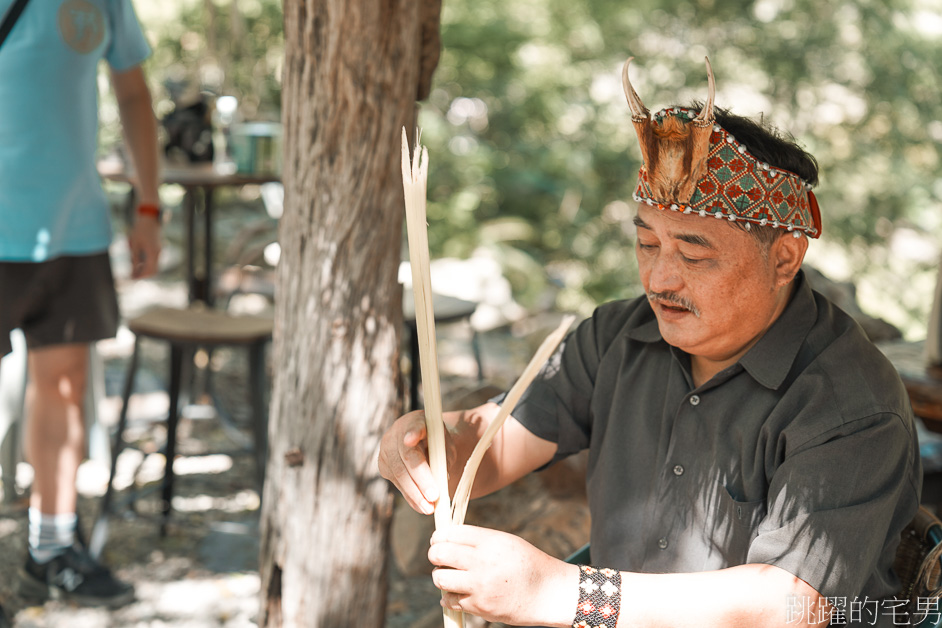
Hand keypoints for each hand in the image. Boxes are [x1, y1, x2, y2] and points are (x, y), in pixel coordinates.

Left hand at [127, 215, 161, 278]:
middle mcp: (158, 254)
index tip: (131, 279)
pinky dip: (147, 264)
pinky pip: (154, 261)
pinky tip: (138, 262)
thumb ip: (135, 259)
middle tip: (132, 276)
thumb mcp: (134, 245)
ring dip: (145, 270)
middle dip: (143, 275)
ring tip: (133, 270)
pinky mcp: (158, 249)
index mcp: (153, 253)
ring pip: (154, 266)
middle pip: (153, 271)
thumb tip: (132, 272)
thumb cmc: (140, 230)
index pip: (149, 271)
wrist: (149, 219)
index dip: (140, 276)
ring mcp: (159, 251)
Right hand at [377, 411, 439, 513]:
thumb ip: (443, 458)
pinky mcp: (383, 466)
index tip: (410, 440)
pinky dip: (411, 497)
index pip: (414, 426)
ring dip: (415, 494)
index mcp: (415, 421)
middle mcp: (396, 433)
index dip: (412, 433)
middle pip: (406, 458)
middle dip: (420, 480)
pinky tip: (422, 507)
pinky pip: (397, 483)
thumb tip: (442, 480)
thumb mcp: (445, 446)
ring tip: (430, 508)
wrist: (422, 442)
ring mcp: (386, 449)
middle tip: (433, 496)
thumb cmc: (437, 444)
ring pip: (399, 474)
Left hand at [429, 525, 578, 626]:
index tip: (438, 540)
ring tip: (449, 576)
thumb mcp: (507, 542)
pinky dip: (450, 596)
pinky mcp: (480, 607)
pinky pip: (450, 600)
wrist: (548, 593)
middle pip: (439, 554)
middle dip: (434, 555)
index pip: (450, 533)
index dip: (439, 536)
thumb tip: (447, 538)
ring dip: (441, 576)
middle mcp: (483, 562)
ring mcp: (480, 586)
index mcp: (491, 542)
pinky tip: (459, 592)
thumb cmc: (528, 564)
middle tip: (439, 557)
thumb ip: (479, 540)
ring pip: (440, 578)